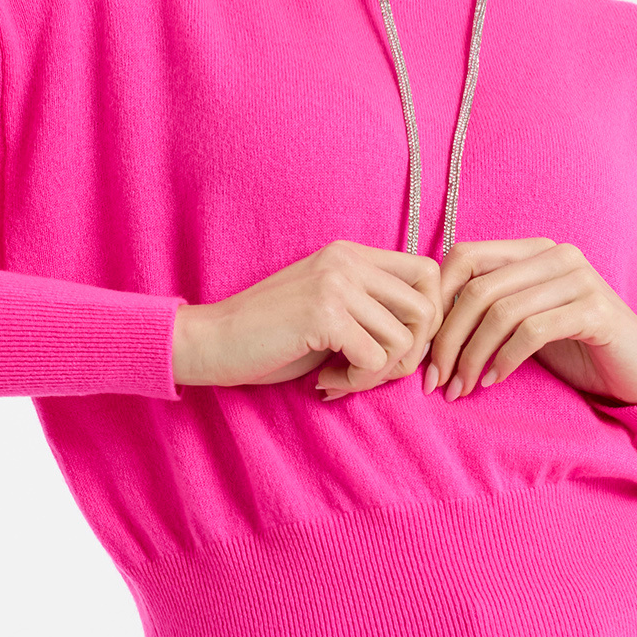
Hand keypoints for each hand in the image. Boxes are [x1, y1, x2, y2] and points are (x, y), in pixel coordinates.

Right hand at [172, 241, 442, 391]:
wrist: (208, 342)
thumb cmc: (267, 336)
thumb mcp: (328, 309)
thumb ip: (370, 310)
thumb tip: (426, 339)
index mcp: (350, 254)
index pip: (428, 273)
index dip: (427, 319)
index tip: (398, 350)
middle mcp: (347, 261)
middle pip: (427, 308)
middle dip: (411, 353)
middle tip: (373, 372)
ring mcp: (336, 284)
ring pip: (405, 338)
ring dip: (380, 373)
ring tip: (343, 379)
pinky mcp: (324, 315)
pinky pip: (375, 359)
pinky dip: (357, 381)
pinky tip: (326, 382)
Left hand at [418, 238, 636, 406]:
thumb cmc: (573, 348)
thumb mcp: (523, 321)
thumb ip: (486, 309)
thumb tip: (424, 325)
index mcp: (532, 250)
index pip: (464, 256)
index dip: (436, 300)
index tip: (422, 348)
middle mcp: (555, 254)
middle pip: (477, 289)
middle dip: (447, 340)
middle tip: (434, 381)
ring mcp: (579, 278)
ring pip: (501, 312)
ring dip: (471, 357)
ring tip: (459, 389)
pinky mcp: (596, 310)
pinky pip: (532, 331)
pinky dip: (505, 359)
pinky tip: (493, 382)